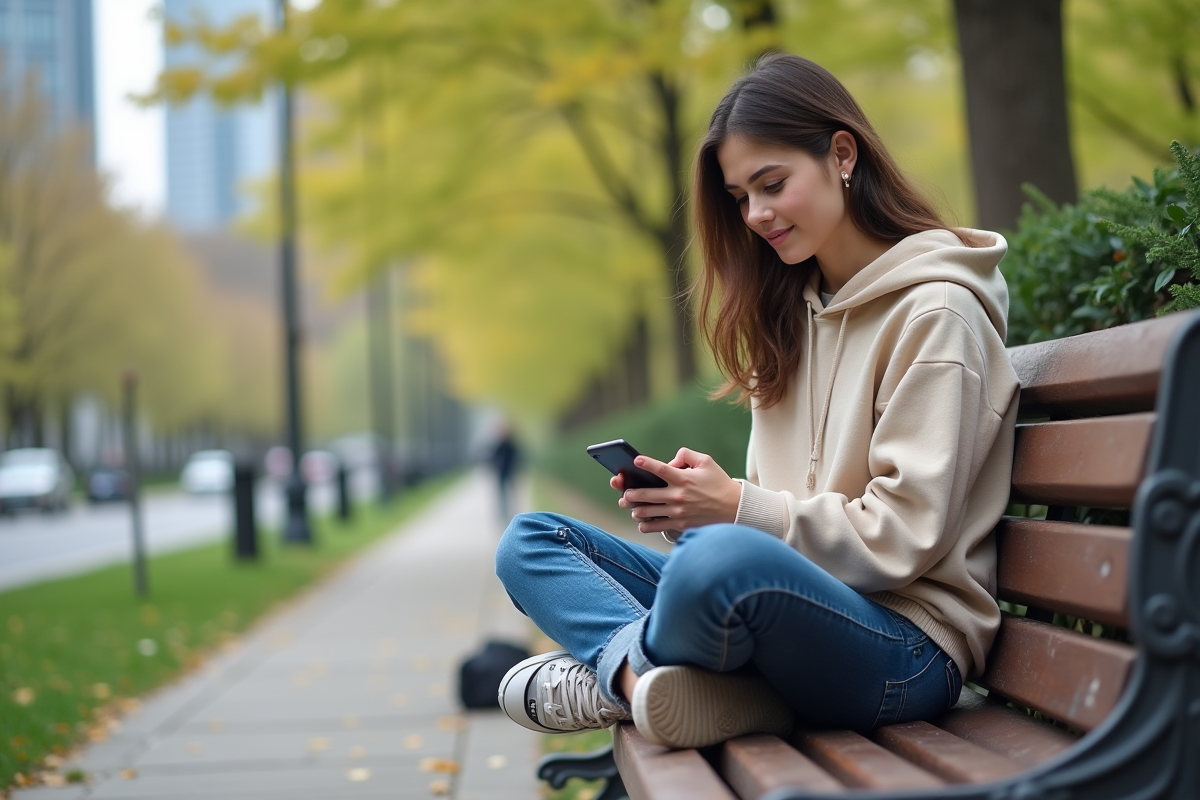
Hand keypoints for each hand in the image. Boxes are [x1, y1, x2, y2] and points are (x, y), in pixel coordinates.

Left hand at [611, 448, 741, 533]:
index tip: (636, 461)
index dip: (646, 463)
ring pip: (647, 512)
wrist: (734, 508)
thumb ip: (686, 455)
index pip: (660, 469)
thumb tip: (669, 462)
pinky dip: (646, 525)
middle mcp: (678, 495)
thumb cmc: (718, 483)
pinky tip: (642, 523)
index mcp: (684, 478)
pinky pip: (657, 527)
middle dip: (631, 494)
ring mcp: (678, 511)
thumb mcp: (706, 461)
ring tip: (632, 508)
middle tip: (626, 493)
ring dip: (635, 510)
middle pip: (646, 494)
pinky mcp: (680, 524)